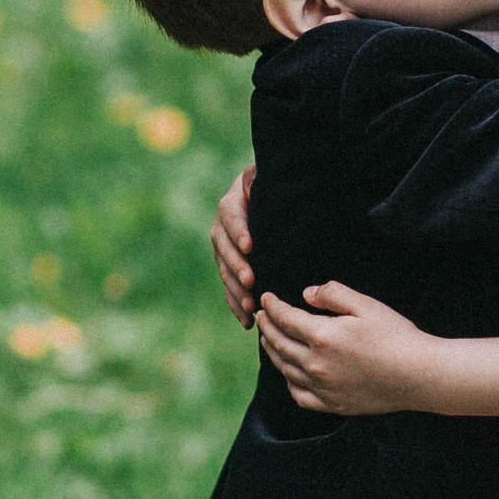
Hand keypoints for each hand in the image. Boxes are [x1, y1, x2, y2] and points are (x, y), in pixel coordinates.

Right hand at [210, 164, 256, 327]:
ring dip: (235, 290)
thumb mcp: (270, 178)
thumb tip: (264, 187)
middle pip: (224, 247)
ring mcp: (224, 248)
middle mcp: (223, 227)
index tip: (250, 246)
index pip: (231, 216)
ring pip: (224, 271)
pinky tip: (247, 321)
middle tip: (250, 281)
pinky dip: (236, 304)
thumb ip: (265, 181)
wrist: (270, 197)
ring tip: (250, 305)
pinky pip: (229, 287)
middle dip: (236, 266)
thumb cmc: (276, 186)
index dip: (239, 231)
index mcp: (232, 202)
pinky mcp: (230, 267)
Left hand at [256, 282, 435, 414]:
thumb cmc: (396, 336)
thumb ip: (333, 294)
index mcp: (323, 336)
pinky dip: (288, 382)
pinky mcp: (333, 404)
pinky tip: (288, 373)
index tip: (266, 298)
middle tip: (261, 316)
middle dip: (267, 327)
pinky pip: (299, 395)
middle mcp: (316, 364)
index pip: (285, 318)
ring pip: (285, 369)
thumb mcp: (367, 305)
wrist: (419, 375)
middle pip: (279, 344)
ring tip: (268, 340)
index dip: (272, 306)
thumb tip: (306, 294)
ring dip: (272, 352)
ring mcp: (323, 387)